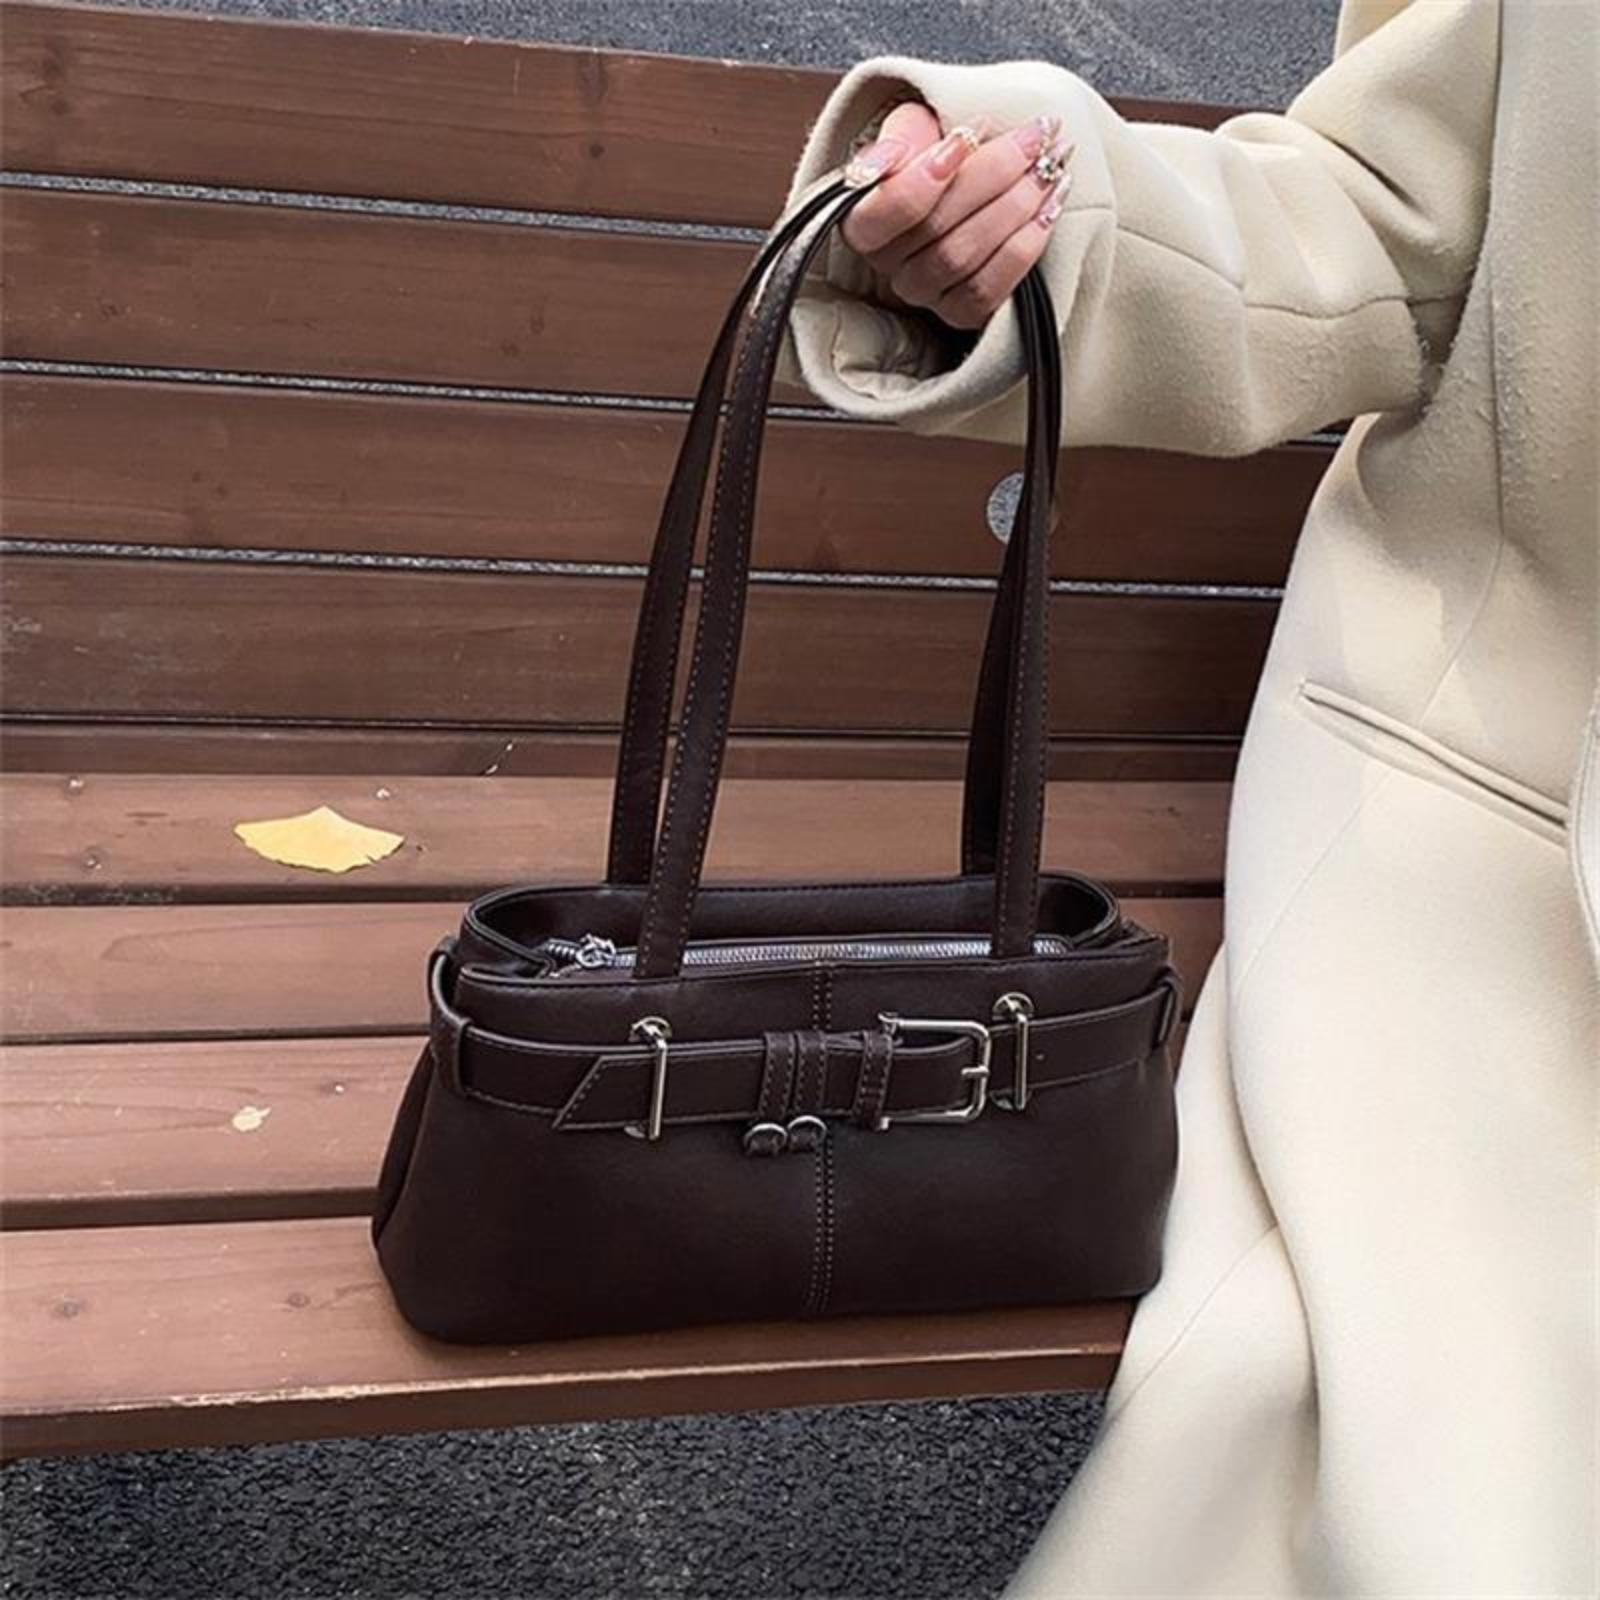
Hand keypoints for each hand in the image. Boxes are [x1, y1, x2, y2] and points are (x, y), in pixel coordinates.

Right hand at [840, 102, 1073, 330]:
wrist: (971, 185)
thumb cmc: (940, 153)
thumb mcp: (916, 129)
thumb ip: (903, 134)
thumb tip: (897, 155)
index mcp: (864, 220)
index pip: (882, 211)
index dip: (922, 178)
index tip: (968, 135)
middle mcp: (890, 265)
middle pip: (935, 229)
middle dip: (993, 176)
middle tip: (1034, 137)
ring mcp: (925, 293)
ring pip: (964, 257)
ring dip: (1016, 207)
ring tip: (1050, 166)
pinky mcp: (960, 312)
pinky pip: (989, 290)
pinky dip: (1026, 246)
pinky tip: (1050, 207)